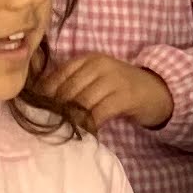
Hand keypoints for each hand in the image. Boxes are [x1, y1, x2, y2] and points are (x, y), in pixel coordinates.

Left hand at [39, 53, 172, 133]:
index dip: (45, 94)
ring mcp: (113, 80)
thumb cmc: (120, 88)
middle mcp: (99, 65)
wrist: (157, 91)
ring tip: (62, 131)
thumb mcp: (96, 78)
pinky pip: (99, 113)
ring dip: (70, 119)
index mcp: (88, 59)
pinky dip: (88, 125)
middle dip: (55, 109)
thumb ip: (74, 84)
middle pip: (68, 90)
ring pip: (81, 102)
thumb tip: (42, 101)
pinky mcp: (124, 96)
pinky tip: (84, 133)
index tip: (35, 110)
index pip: (58, 75)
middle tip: (45, 126)